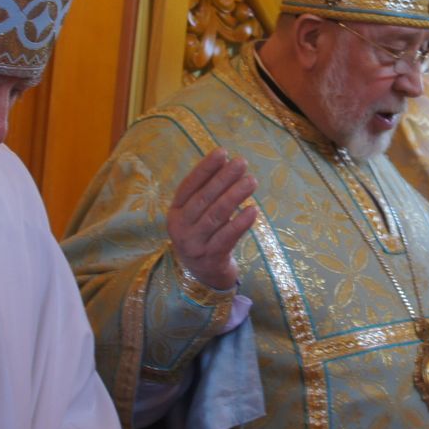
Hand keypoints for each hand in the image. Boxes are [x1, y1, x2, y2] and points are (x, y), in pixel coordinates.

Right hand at [168, 149, 256, 291]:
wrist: (203, 276)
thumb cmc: (203, 236)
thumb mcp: (196, 215)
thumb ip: (206, 193)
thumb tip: (227, 161)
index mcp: (175, 212)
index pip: (189, 186)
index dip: (205, 168)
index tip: (222, 152)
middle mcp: (181, 228)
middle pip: (203, 199)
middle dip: (223, 178)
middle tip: (242, 163)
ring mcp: (195, 245)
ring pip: (216, 216)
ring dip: (235, 196)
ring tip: (251, 181)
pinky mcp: (211, 259)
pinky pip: (228, 237)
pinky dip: (241, 223)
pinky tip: (253, 209)